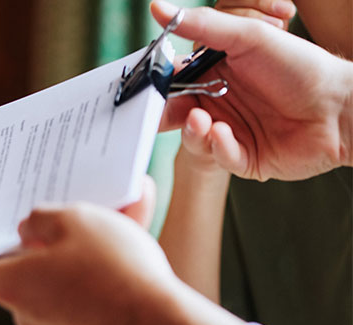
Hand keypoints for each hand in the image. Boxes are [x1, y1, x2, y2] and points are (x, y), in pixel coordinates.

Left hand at [0, 179, 242, 324]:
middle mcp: (26, 309)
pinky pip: (75, 287)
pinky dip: (87, 265)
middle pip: (13, 269)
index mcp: (11, 284)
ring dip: (65, 248)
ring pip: (50, 275)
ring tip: (99, 215)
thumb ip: (41, 219)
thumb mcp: (74, 220)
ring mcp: (54, 322)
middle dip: (27, 239)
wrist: (161, 323)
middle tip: (36, 214)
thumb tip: (30, 228)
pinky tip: (116, 239)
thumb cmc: (115, 271)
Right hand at [155, 0, 352, 180]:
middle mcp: (218, 103)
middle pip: (177, 115)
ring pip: (195, 139)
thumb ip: (199, 25)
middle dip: (170, 115)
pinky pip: (221, 158)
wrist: (342, 105)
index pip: (173, 83)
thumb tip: (156, 8)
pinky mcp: (244, 158)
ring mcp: (230, 132)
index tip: (143, 91)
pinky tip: (225, 135)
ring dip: (194, 132)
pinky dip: (220, 148)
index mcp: (213, 74)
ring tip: (203, 121)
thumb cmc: (298, 66)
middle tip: (164, 113)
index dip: (156, 89)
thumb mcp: (245, 37)